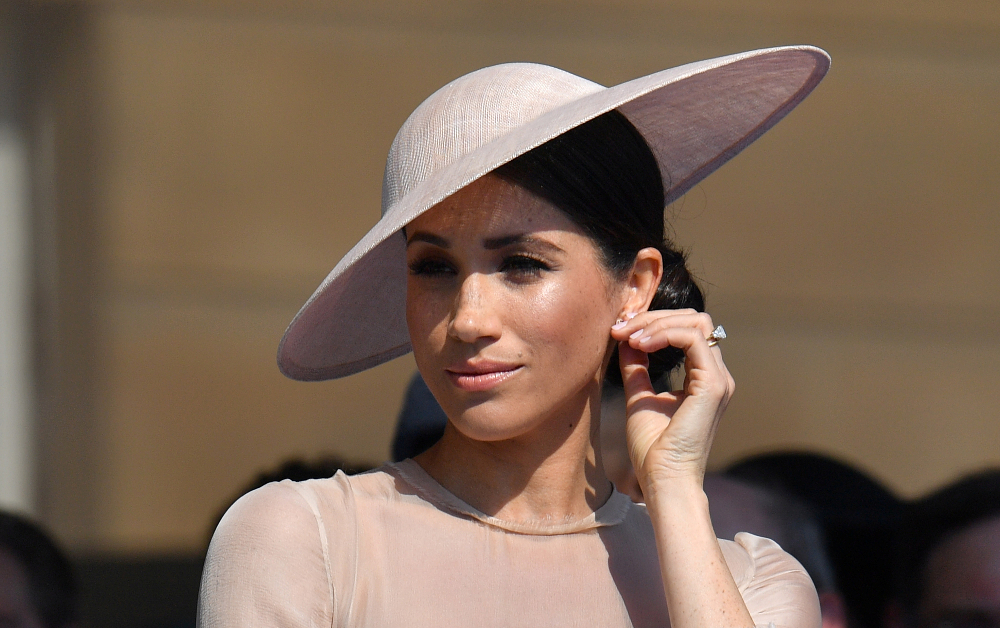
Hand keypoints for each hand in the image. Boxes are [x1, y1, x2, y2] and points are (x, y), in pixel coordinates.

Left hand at [608, 309, 733, 493]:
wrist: (663, 479)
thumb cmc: (653, 449)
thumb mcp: (640, 398)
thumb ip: (637, 368)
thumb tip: (626, 339)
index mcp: (703, 378)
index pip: (687, 330)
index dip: (653, 323)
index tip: (620, 330)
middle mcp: (716, 375)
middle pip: (694, 320)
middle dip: (654, 317)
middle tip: (621, 328)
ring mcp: (718, 379)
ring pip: (695, 324)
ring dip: (656, 323)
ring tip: (628, 337)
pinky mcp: (712, 385)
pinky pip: (693, 339)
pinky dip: (664, 334)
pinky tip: (640, 345)